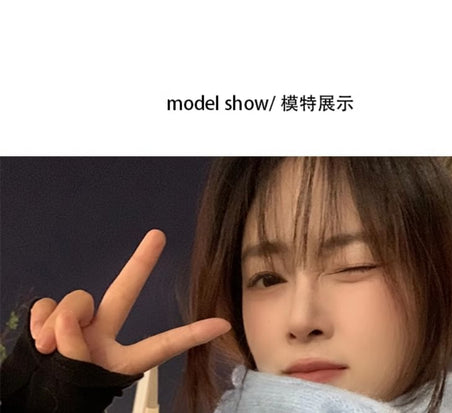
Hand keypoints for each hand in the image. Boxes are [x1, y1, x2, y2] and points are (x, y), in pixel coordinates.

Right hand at [29, 229, 230, 374]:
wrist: (31, 395)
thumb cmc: (62, 394)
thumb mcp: (77, 382)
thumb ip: (76, 350)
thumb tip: (69, 318)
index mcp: (121, 359)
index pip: (161, 345)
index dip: (191, 335)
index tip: (223, 324)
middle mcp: (103, 333)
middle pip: (124, 292)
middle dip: (140, 263)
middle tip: (158, 235)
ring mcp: (78, 322)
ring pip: (76, 302)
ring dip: (58, 323)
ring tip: (47, 348)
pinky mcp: (52, 314)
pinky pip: (48, 304)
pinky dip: (41, 318)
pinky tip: (38, 337)